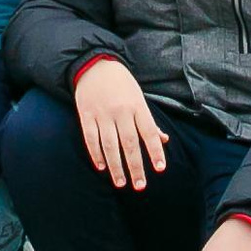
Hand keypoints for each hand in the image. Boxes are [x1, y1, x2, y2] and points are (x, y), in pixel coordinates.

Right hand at [74, 58, 170, 190]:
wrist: (94, 64)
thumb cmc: (121, 83)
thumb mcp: (139, 97)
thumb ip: (149, 120)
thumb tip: (164, 139)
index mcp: (137, 105)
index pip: (149, 132)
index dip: (155, 151)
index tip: (160, 169)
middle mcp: (120, 111)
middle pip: (129, 143)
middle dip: (135, 166)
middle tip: (140, 186)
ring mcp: (102, 113)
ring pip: (110, 145)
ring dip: (116, 166)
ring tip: (121, 183)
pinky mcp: (86, 115)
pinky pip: (91, 138)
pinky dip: (96, 154)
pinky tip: (101, 167)